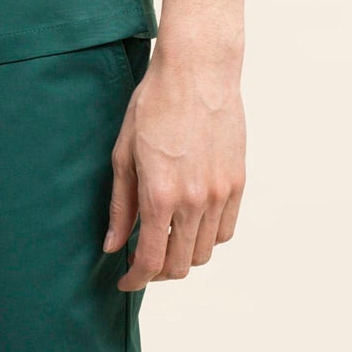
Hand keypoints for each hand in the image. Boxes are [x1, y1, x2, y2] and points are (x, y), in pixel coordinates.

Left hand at [103, 43, 245, 286]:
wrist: (197, 71)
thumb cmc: (154, 105)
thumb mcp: (124, 155)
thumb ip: (121, 206)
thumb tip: (114, 245)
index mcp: (160, 195)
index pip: (151, 261)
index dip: (136, 279)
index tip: (126, 281)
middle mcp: (195, 201)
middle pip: (181, 264)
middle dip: (158, 272)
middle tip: (142, 262)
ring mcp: (221, 193)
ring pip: (206, 251)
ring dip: (183, 255)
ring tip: (166, 240)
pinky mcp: (238, 182)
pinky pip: (225, 229)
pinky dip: (207, 237)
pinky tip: (189, 223)